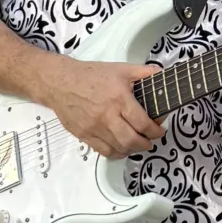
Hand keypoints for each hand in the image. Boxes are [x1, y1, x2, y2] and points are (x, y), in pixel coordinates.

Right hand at [43, 56, 163, 157]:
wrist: (60, 82)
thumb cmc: (89, 75)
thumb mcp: (120, 69)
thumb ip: (143, 72)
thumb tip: (161, 75)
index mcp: (119, 99)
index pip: (142, 123)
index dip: (155, 131)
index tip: (158, 131)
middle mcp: (107, 116)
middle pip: (132, 140)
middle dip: (146, 144)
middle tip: (150, 140)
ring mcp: (95, 128)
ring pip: (119, 148)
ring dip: (132, 150)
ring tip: (137, 144)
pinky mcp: (84, 135)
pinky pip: (104, 151)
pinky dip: (116, 153)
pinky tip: (120, 148)